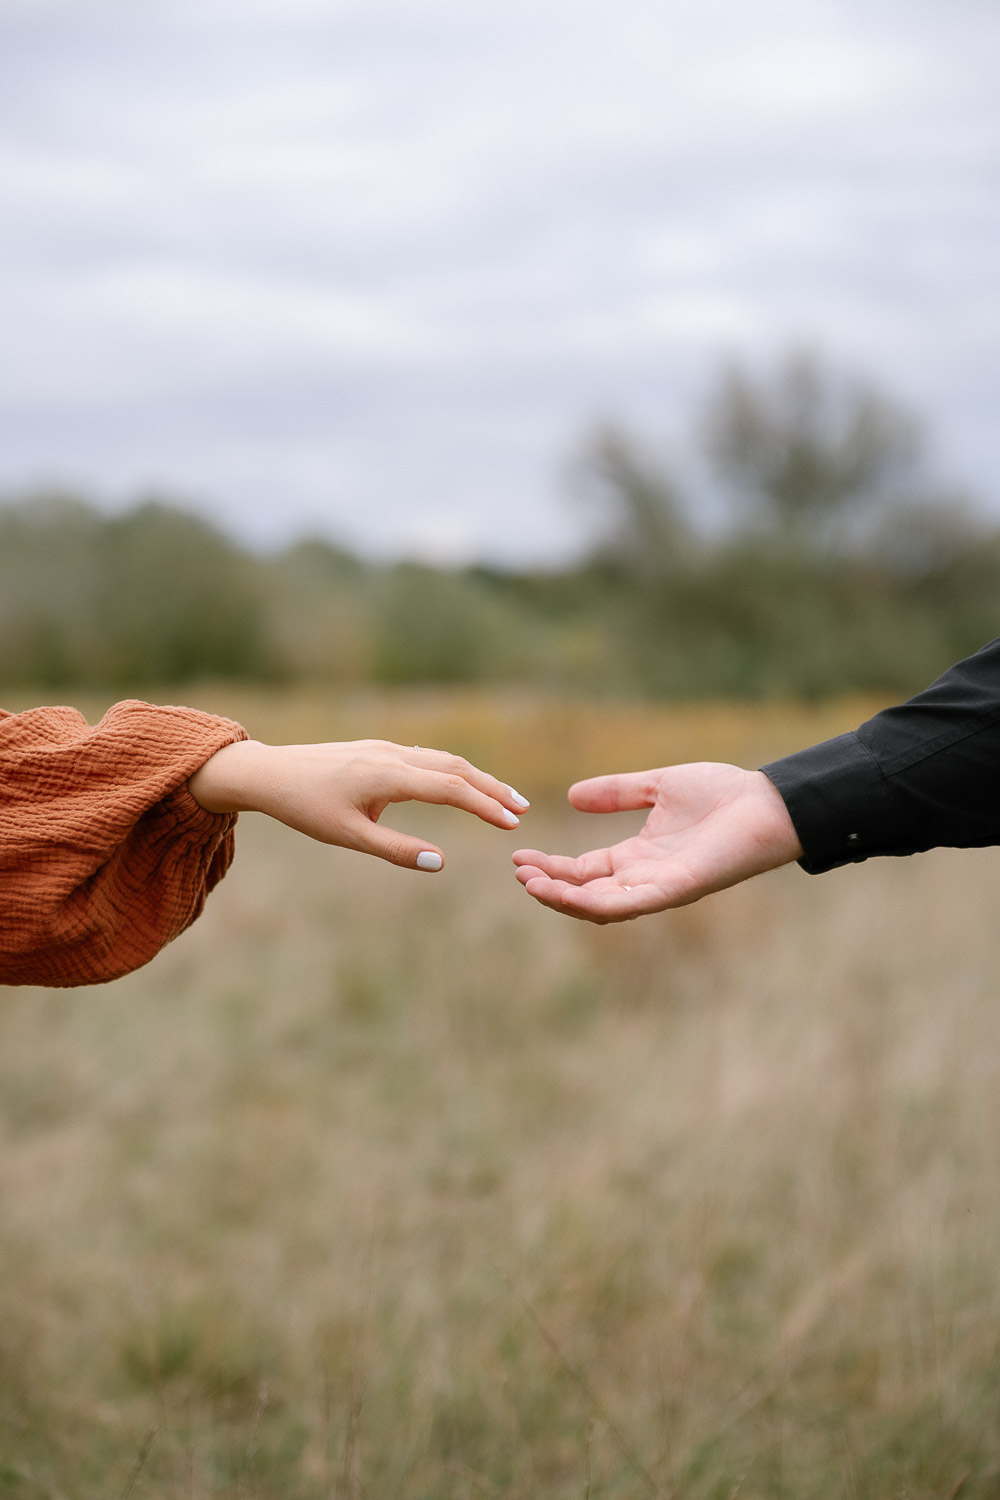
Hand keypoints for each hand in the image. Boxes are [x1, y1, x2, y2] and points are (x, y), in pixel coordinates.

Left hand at [189, 738, 528, 870]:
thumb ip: (397, 850)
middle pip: (456, 767)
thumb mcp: (349, 836)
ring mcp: (386, 749)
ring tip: (501, 799)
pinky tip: (460, 785)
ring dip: (475, 778)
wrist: (268, 773)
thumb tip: (441, 862)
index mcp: (389, 776)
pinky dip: (453, 771)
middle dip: (492, 788)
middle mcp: (393, 756)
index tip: (512, 825)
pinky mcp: (377, 750)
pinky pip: (426, 757)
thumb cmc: (305, 808)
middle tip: (521, 811)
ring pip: (443, 759)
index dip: (485, 806)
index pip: (452, 788)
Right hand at [512, 763, 801, 922]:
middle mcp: (646, 877)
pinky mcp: (678, 888)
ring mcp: (661, 887)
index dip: (552, 867)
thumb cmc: (724, 793)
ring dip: (566, 900)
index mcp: (639, 856)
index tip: (519, 857)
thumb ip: (617, 793)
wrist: (769, 802)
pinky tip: (569, 893)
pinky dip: (597, 902)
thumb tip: (573, 796)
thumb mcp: (658, 786)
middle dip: (550, 887)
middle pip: (587, 893)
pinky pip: (632, 904)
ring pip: (603, 906)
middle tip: (519, 874)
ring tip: (533, 885)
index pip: (585, 871)